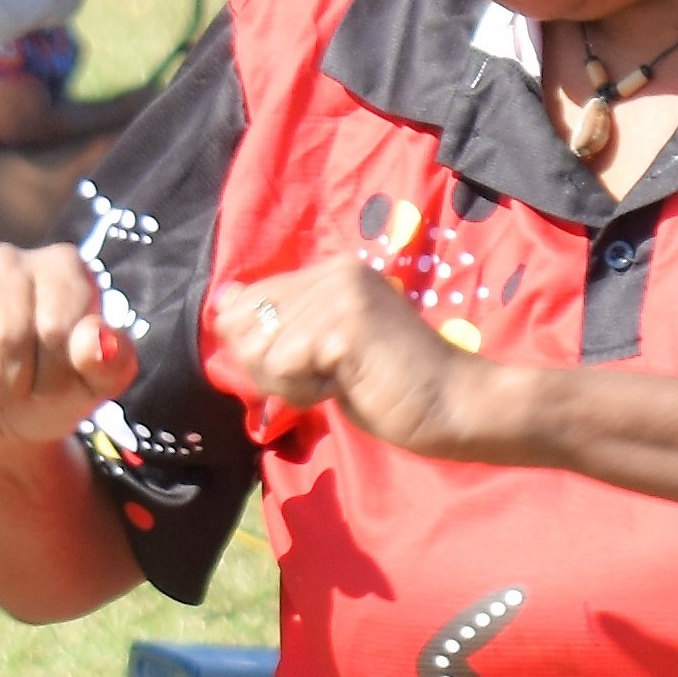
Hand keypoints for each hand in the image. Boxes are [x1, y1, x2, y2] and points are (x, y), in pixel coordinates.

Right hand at [0, 244, 127, 465]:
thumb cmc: (54, 393)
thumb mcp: (94, 387)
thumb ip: (112, 362)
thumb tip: (98, 339)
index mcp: (61, 267)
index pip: (58, 328)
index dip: (56, 374)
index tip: (56, 383)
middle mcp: (5, 260)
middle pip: (4, 334)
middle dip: (14, 384)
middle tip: (16, 390)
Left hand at [212, 252, 472, 448]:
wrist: (455, 405)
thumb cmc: (394, 387)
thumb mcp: (327, 349)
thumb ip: (284, 326)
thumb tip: (221, 306)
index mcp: (332, 271)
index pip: (243, 303)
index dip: (257, 349)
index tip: (308, 368)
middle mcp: (335, 271)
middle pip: (242, 327)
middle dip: (268, 369)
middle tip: (321, 379)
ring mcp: (341, 294)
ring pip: (259, 349)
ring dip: (289, 383)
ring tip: (338, 382)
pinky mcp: (345, 324)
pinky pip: (284, 366)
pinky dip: (306, 392)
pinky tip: (345, 387)